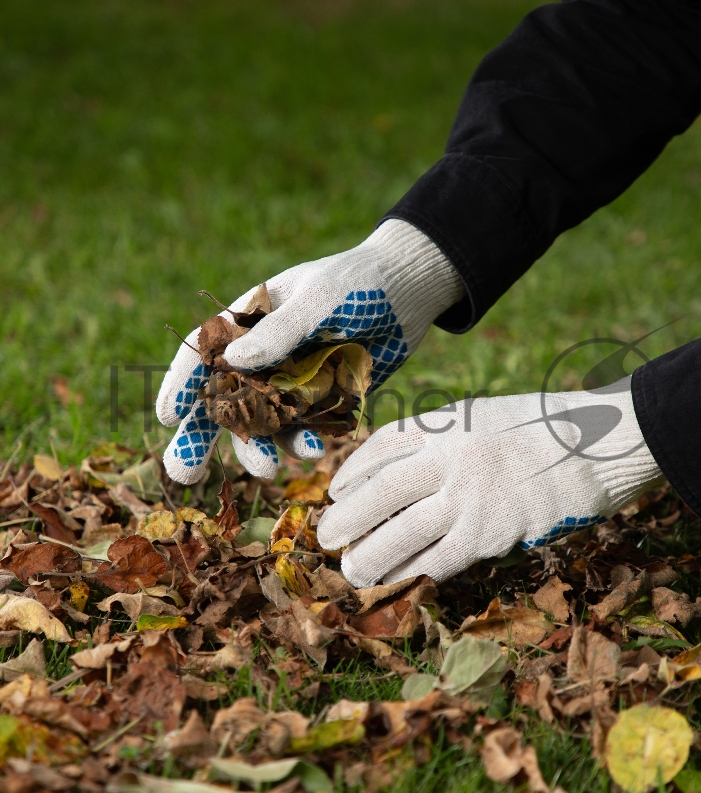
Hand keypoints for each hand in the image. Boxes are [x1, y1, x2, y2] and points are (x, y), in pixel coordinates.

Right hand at [156, 219, 463, 483]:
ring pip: (263, 424)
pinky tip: (314, 450)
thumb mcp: (320, 299)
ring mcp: (292, 381)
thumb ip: (281, 330)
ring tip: (266, 470)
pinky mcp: (322, 400)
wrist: (407, 293)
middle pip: (224, 400)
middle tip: (184, 475)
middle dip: (203, 438)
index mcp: (250, 321)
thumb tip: (234, 360)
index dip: (183, 384)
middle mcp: (264, 356)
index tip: (167, 416)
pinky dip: (303, 443)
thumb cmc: (358, 282)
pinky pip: (304, 429)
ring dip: (259, 448)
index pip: (205, 353)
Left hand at [317, 377, 662, 586]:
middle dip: (347, 517)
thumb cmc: (546, 428)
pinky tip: (398, 583)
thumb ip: (446, 439)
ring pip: (402, 532)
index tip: (336, 489)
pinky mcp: (492, 532)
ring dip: (371, 556)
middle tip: (325, 538)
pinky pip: (439, 558)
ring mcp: (469, 495)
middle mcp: (449, 456)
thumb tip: (408, 471)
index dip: (352, 470)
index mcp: (446, 422)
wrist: (600, 443)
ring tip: (350, 572)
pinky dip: (414, 573)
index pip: (381, 446)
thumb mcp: (486, 416)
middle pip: (381, 492)